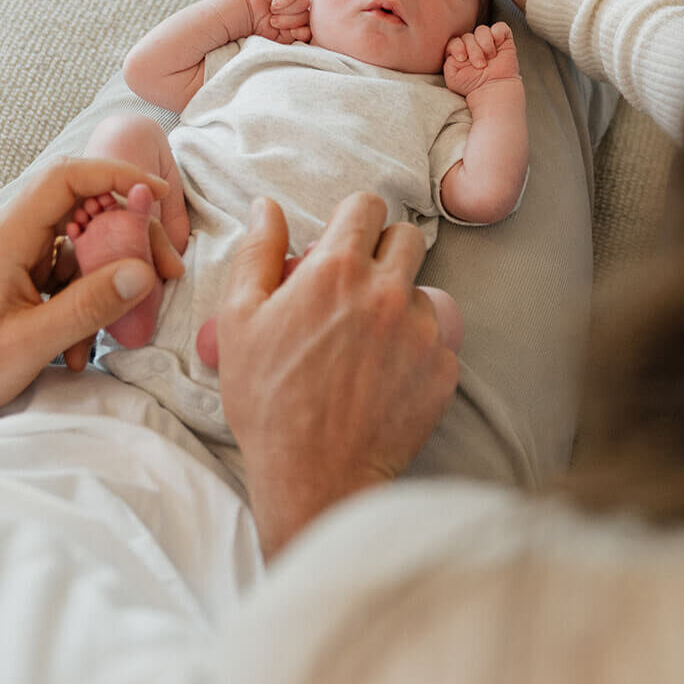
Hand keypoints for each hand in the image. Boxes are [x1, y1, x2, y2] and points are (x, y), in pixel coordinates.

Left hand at [0, 158, 185, 439]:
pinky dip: (77, 298)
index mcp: (4, 236)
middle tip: (158, 269)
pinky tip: (73, 345)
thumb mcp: (30, 344)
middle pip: (79, 209)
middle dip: (123, 238)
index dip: (115, 175)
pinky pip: (58, 270)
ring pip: (73, 245)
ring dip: (98, 282)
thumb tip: (140, 273)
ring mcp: (6, 250)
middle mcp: (4, 232)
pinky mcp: (8, 272)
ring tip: (100, 338)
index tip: (155, 193)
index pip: (65, 178)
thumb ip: (88, 307)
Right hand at [214, 193, 458, 558]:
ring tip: (367, 341)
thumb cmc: (268, 400)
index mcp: (337, 270)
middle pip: (408, 237)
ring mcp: (422, 331)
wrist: (313, 478)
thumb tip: (267, 207)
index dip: (353, 220)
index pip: (367, 206)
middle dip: (384, 250)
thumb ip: (257, 253)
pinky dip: (415, 349)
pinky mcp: (444, 369)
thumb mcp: (239, 321)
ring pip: (422, 290)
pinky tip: (384, 376)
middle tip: (357, 285)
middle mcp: (388, 291)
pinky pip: (437, 340)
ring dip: (399, 302)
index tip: (342, 243)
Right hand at [246, 0, 311, 44]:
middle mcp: (300, 8)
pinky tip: (273, 4)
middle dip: (291, 21)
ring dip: (287, 11)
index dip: (304, 30)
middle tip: (274, 22)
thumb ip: (300, 35)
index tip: (291, 33)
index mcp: (301, 23)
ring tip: (272, 14)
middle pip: (309, 14)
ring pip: (304, 2)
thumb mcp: (282, 38)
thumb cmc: (260, 31)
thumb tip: (310, 31)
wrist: (241, 19)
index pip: (315, 26)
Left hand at [443, 21, 520, 97]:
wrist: (493, 90)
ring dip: (484, 44)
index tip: (462, 59)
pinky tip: (497, 47)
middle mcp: (474, 45)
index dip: (457, 47)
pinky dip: (498, 33)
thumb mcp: (452, 76)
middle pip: (468, 36)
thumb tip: (453, 48)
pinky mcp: (503, 40)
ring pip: (482, 30)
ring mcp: (489, 42)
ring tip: (489, 58)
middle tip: (480, 65)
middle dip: (473, 51)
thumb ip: (447, 61)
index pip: (454, 41)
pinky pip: (500, 27)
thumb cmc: (473, 86)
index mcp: (460, 52)